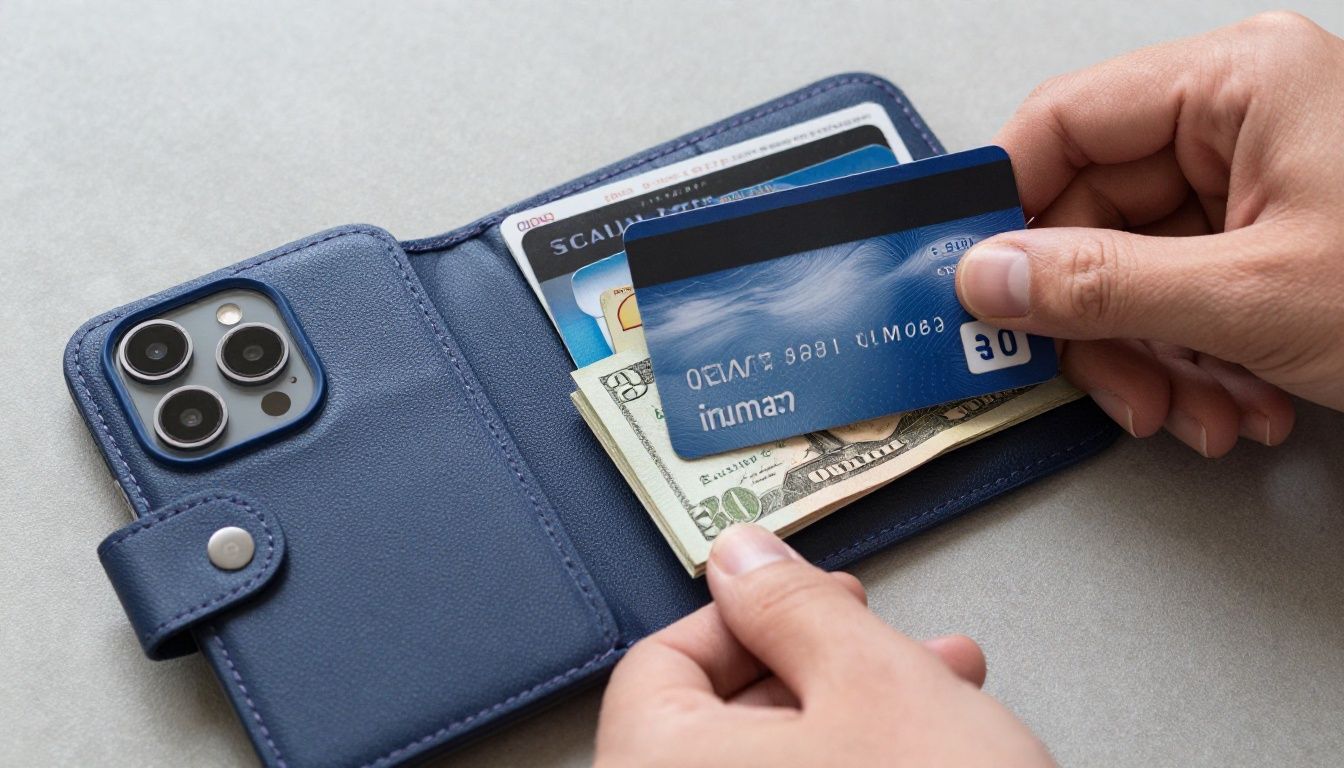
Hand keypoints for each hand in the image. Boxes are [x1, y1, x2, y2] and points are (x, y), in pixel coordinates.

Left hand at [594, 525, 1052, 766]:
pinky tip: (932, 751)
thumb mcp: (874, 682)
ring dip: (855, 712)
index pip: (659, 663)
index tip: (804, 595)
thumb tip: (740, 557)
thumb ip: (794, 605)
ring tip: (939, 686)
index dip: (743, 612)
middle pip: (722, 718)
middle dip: (819, 660)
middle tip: (876, 634)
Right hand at [955, 12, 1343, 455]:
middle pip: (1093, 217)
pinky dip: (1194, 364)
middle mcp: (1238, 123)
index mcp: (1236, 84)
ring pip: (1134, 273)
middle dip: (1100, 323)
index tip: (969, 278)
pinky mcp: (1271, 242)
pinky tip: (1238, 403)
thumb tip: (990, 275)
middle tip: (1106, 384)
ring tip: (1196, 412)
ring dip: (1151, 360)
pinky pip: (1183, 299)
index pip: (1061, 122)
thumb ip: (1101, 285)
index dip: (1004, 206)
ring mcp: (1255, 185)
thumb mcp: (1253, 296)